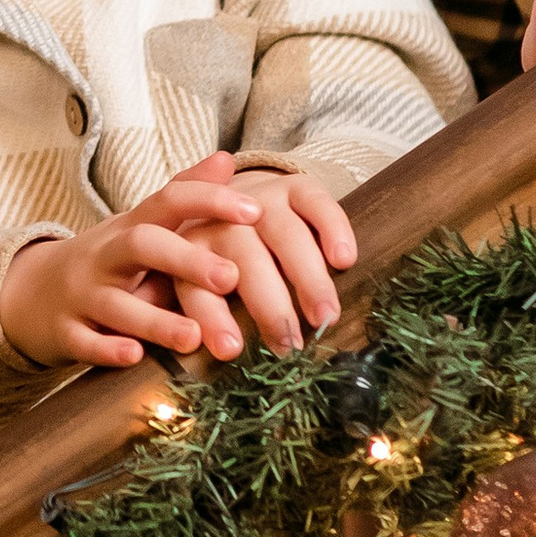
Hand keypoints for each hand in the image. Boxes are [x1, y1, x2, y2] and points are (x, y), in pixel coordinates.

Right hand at [0, 168, 267, 374]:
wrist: (33, 293)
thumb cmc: (108, 260)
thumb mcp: (141, 225)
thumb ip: (184, 195)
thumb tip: (227, 159)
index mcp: (131, 227)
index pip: (169, 200)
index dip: (209, 201)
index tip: (255, 212)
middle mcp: (105, 255)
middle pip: (141, 245)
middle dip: (185, 260)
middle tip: (231, 278)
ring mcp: (82, 294)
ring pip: (115, 303)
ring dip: (155, 320)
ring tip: (193, 336)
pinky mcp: (65, 332)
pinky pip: (84, 341)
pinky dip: (106, 349)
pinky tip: (134, 355)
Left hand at [160, 152, 355, 357]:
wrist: (234, 197)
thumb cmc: (216, 258)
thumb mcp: (194, 281)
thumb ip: (199, 313)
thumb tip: (211, 349)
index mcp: (190, 250)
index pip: (196, 285)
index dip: (212, 317)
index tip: (231, 350)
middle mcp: (223, 222)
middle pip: (247, 261)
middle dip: (269, 305)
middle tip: (291, 345)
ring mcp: (261, 200)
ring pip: (286, 235)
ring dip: (307, 277)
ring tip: (326, 316)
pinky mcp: (295, 187)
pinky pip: (316, 203)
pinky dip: (333, 230)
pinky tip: (345, 260)